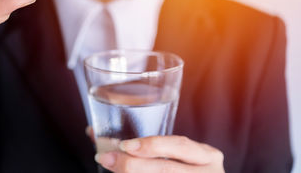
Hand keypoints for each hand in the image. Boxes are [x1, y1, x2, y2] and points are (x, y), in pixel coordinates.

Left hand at [94, 136, 224, 172]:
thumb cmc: (184, 169)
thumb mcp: (177, 155)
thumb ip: (146, 146)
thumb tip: (93, 132)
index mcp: (207, 157)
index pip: (180, 146)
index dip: (152, 145)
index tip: (124, 145)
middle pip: (166, 170)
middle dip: (132, 165)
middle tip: (105, 158)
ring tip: (110, 167)